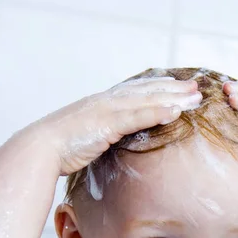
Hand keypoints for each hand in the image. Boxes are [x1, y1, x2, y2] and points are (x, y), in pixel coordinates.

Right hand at [29, 77, 201, 174]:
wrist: (41, 149)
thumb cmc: (61, 149)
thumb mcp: (87, 140)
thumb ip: (103, 137)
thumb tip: (114, 145)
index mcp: (102, 104)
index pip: (136, 92)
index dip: (159, 89)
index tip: (178, 88)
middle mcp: (107, 102)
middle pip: (147, 92)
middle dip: (173, 90)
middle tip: (196, 88)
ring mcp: (107, 110)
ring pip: (146, 100)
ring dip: (173, 99)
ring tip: (195, 98)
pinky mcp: (106, 123)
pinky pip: (137, 117)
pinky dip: (157, 113)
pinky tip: (175, 112)